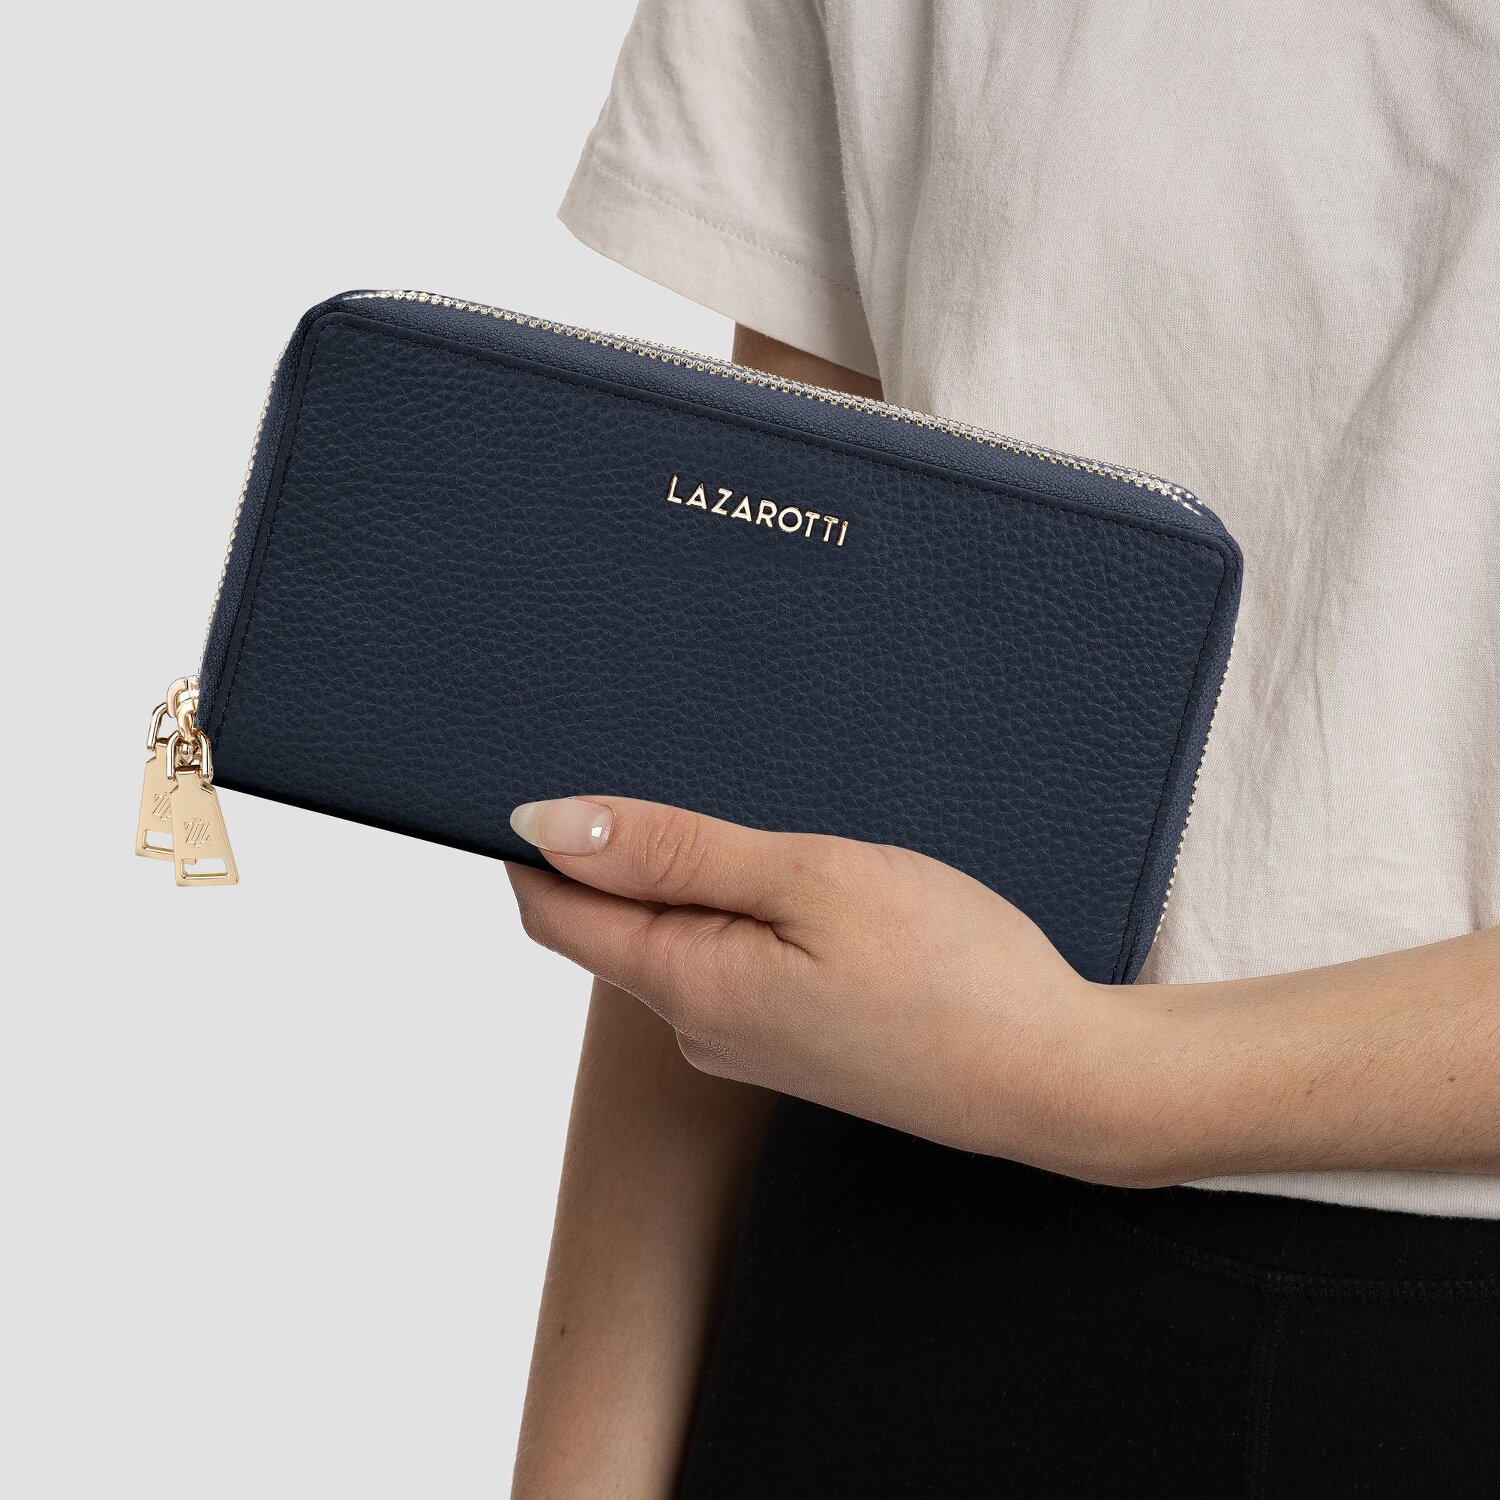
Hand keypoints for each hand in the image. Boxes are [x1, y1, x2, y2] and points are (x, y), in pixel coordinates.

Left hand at [505, 795, 1154, 1185]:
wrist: (1056, 1078)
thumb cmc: (953, 975)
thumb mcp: (807, 879)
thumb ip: (672, 851)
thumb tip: (546, 824)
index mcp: (686, 985)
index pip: (553, 911)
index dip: (538, 837)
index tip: (565, 764)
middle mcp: (699, 1026)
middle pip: (614, 921)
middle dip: (626, 843)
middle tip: (694, 765)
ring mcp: (749, 1039)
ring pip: (679, 935)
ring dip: (696, 872)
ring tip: (770, 819)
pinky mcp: (794, 1038)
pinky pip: (733, 959)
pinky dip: (745, 907)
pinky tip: (805, 878)